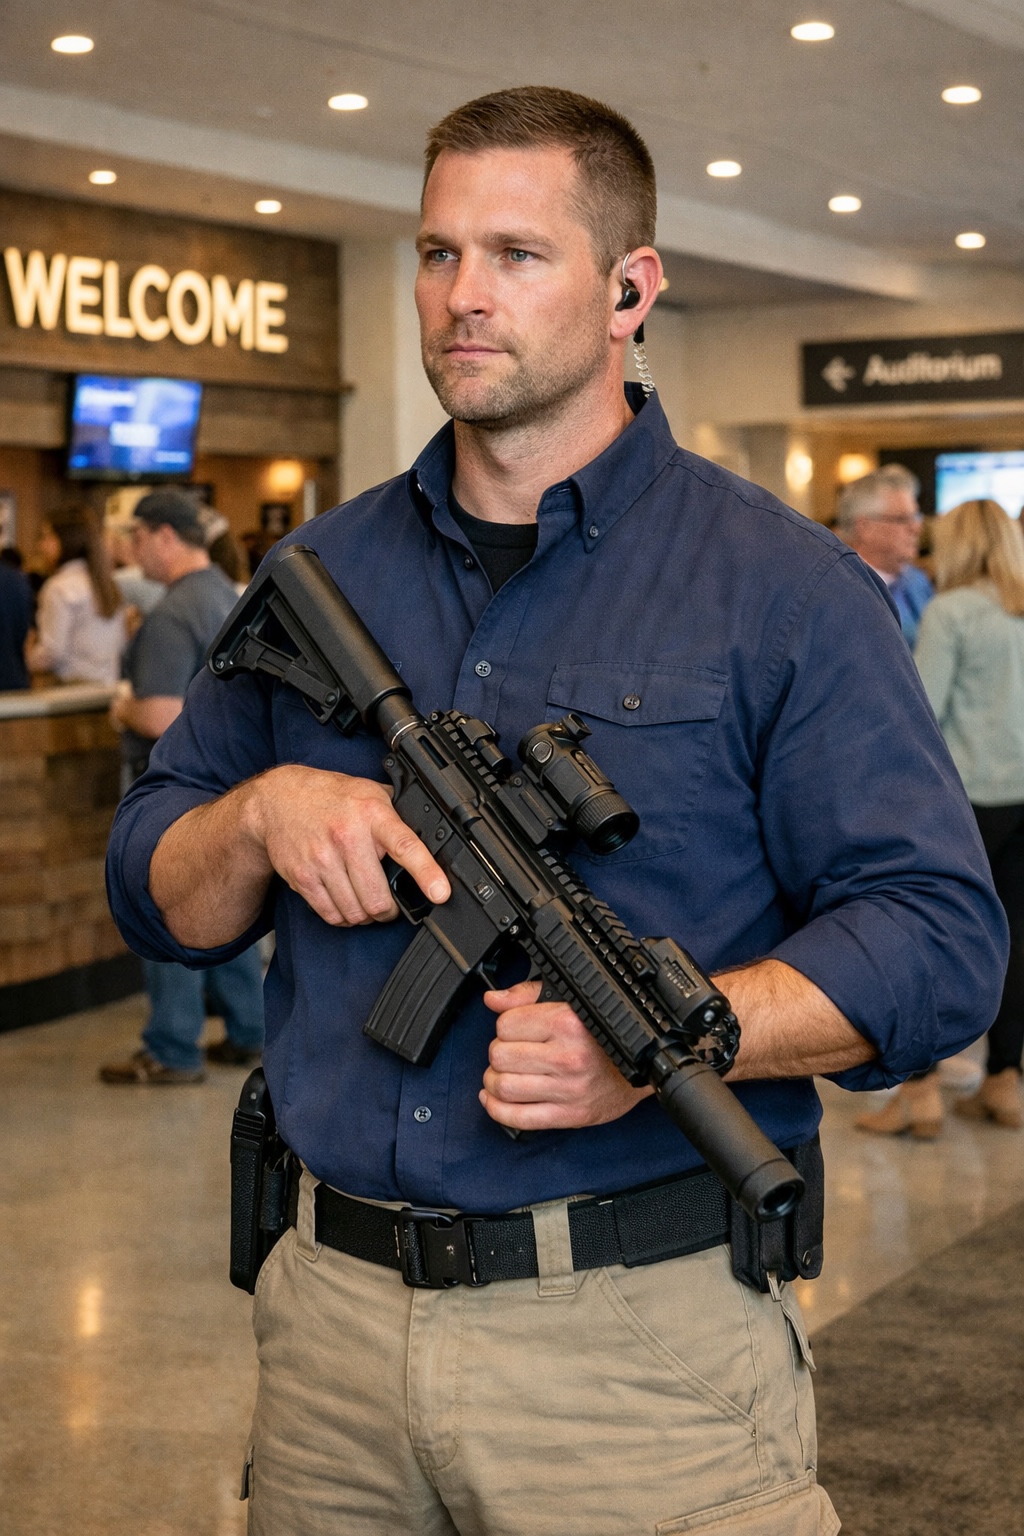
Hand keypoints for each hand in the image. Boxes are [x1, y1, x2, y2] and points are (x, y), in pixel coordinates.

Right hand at [245, 765, 449, 926]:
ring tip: (366, 903)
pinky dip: (344, 917)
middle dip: (388, 911)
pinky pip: (331, 914)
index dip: (426, 873)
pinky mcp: (303, 877)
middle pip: (377, 897)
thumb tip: (432, 835)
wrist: (277, 800)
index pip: (404, 846)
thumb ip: (398, 813)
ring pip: (355, 912)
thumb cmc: (331, 797)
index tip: (440, 893)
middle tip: (389, 905)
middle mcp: (347, 836)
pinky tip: (346, 903)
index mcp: (372, 814)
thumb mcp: (370, 792)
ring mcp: (322, 859)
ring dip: (366, 916)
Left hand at [480, 979, 652, 1130]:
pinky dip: (497, 1110)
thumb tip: (493, 999)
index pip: (506, 1025)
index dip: (506, 1025)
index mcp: (568, 1023)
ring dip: (494, 1080)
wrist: (643, 1068)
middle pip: (500, 1056)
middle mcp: (568, 1057)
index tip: (516, 1028)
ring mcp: (568, 1089)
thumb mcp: (570, 1002)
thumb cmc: (606, 1035)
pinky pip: (519, 1117)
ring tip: (503, 1073)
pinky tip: (494, 1098)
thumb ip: (528, 996)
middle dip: (499, 1052)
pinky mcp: (569, 1114)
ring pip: (503, 1087)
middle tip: (511, 1050)